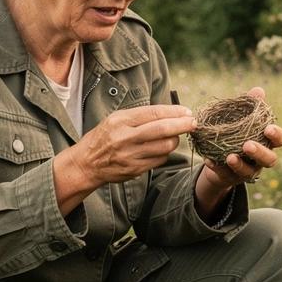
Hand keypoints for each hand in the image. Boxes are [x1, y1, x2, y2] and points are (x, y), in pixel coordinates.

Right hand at [53, 104, 195, 213]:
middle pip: (162, 130)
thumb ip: (139, 116)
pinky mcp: (135, 169)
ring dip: (175, 141)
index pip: (154, 113)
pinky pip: (159, 160)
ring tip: (174, 136)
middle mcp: (125, 137)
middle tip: (194, 123)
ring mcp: (130, 155)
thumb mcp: (115, 119)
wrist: (87, 164)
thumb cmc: (104, 137)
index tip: (187, 112)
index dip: (174, 112)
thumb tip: (169, 112)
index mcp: (120, 120)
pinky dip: (165, 153)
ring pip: (164, 147)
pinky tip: (163, 149)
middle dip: (182, 125)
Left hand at [195, 86, 281, 206]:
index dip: (277, 135)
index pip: (280, 140)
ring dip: (240, 164)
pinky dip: (218, 167)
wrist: (219, 157)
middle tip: (247, 145)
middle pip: (269, 160)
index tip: (268, 128)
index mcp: (267, 142)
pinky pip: (225, 175)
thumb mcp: (242, 118)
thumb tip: (259, 91)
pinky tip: (209, 160)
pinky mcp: (231, 178)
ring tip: (230, 156)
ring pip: (249, 172)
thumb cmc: (236, 133)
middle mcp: (261, 159)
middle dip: (259, 153)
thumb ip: (251, 106)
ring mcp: (248, 171)